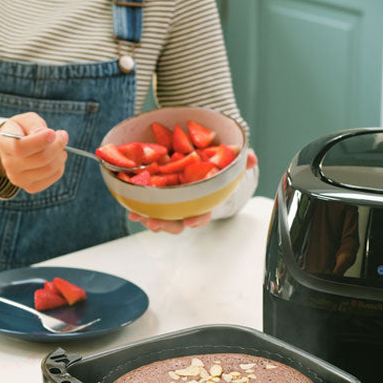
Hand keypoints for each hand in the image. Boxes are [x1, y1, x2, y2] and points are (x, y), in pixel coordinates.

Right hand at [0, 113, 67, 193]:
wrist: (11, 149)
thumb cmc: (20, 131)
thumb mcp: (25, 120)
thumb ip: (35, 125)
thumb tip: (48, 135)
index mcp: (5, 145)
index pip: (21, 148)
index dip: (40, 141)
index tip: (53, 132)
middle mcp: (9, 165)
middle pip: (40, 159)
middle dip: (57, 145)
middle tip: (62, 135)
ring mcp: (19, 179)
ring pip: (49, 169)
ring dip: (60, 155)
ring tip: (60, 146)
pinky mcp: (30, 187)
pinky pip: (53, 177)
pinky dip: (60, 165)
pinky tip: (56, 157)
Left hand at [128, 150, 257, 233]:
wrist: (194, 157)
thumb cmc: (211, 165)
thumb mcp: (225, 160)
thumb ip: (237, 161)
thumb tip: (251, 158)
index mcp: (202, 200)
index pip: (202, 214)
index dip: (197, 219)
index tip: (190, 221)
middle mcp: (185, 205)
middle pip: (176, 221)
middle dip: (166, 225)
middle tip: (155, 223)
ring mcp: (169, 203)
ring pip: (160, 216)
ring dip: (149, 219)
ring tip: (140, 217)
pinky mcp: (154, 196)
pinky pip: (146, 205)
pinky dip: (137, 209)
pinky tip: (131, 210)